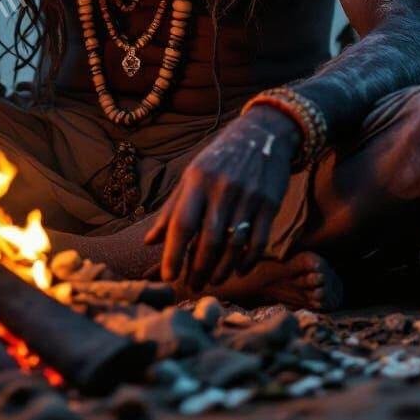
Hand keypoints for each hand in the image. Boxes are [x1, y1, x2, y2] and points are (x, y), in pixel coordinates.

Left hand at [144, 107, 299, 290]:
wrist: (263, 133)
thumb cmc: (219, 158)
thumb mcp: (192, 175)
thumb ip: (171, 208)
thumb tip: (149, 242)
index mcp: (197, 180)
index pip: (182, 223)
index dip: (173, 253)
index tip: (168, 277)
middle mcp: (222, 188)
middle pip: (208, 240)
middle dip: (198, 269)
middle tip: (192, 286)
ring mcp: (248, 196)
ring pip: (234, 245)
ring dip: (221, 269)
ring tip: (212, 281)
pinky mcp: (270, 203)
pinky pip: (258, 241)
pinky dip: (248, 260)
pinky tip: (239, 270)